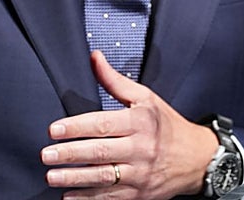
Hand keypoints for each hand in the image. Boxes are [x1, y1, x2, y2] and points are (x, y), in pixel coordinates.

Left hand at [41, 51, 217, 198]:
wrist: (197, 158)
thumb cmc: (167, 125)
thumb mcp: (146, 97)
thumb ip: (115, 81)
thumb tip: (94, 58)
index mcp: (140, 121)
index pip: (103, 124)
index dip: (76, 127)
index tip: (53, 130)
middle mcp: (140, 148)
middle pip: (100, 152)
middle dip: (70, 154)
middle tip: (46, 155)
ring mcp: (140, 174)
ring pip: (102, 177)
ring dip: (74, 179)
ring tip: (52, 176)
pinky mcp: (139, 195)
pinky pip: (110, 197)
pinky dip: (88, 198)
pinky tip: (68, 196)